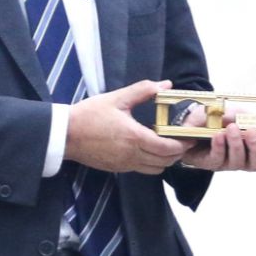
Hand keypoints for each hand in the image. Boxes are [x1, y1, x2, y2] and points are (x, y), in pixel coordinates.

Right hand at [66, 79, 189, 175]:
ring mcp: (124, 164)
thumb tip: (165, 84)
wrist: (65, 134)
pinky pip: (141, 170)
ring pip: (155, 170)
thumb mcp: (117, 98)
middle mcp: (131, 155)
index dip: (182, 145)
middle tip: (182, 141)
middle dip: (178, 153)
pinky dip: (151, 163)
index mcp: (134, 137)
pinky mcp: (117, 169)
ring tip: (167, 145)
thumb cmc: (89, 115)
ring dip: (165, 160)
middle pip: (165, 162)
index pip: (168, 149)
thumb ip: (143, 90)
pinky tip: (149, 149)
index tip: (190, 137)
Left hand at [180, 107, 255, 171]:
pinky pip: (218, 159)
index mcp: (252, 146)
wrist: (189, 119)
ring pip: (238, 162)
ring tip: (230, 128)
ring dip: (236, 144)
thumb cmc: (217, 118)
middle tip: (251, 132)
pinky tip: (217, 136)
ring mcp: (227, 162)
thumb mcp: (239, 114)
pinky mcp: (211, 163)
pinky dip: (219, 146)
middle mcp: (242, 157)